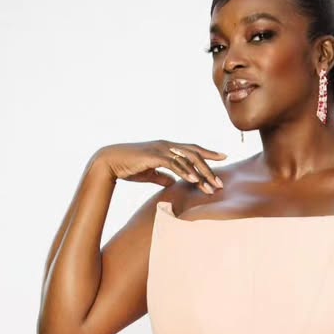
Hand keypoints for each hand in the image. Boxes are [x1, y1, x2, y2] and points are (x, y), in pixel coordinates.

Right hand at [92, 141, 225, 193]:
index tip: (223, 157)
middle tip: (220, 183)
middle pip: (194, 155)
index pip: (192, 149)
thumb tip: (174, 182)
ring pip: (187, 160)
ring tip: (210, 188)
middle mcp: (166, 145)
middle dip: (209, 169)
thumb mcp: (150, 173)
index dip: (208, 153)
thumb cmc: (128, 167)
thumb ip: (163, 176)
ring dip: (201, 175)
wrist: (110, 162)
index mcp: (167, 148)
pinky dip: (185, 172)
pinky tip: (194, 181)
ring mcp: (160, 149)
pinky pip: (174, 164)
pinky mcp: (153, 156)